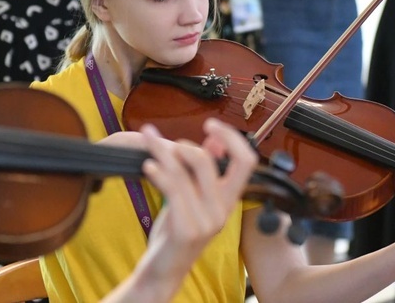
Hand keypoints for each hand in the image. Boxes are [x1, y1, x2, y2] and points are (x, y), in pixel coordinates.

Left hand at [139, 119, 256, 286]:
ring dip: (160, 152)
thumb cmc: (176, 232)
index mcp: (229, 200)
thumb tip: (213, 141)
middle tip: (162, 143)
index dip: (231, 138)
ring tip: (147, 144)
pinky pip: (172, 189)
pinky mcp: (186, 228)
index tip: (211, 124)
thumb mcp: (194, 199)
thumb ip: (204, 172)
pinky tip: (148, 167)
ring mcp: (206, 221)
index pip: (247, 161)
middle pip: (208, 161)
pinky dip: (158, 172)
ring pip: (183, 172)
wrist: (164, 271)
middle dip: (182, 144)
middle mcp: (222, 210)